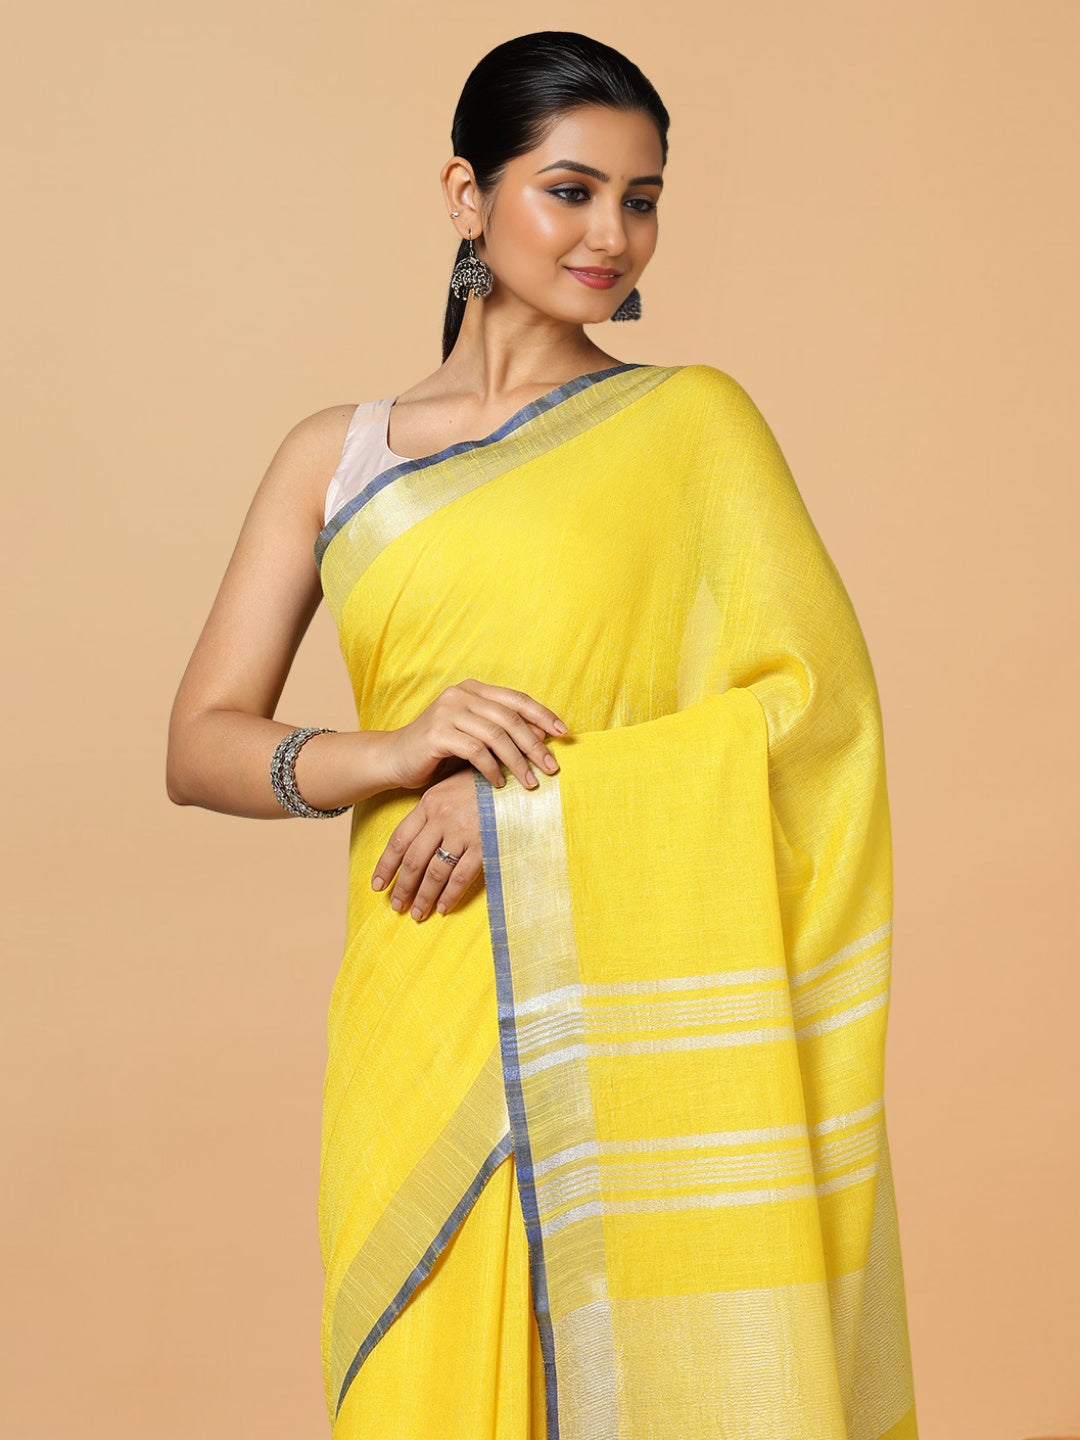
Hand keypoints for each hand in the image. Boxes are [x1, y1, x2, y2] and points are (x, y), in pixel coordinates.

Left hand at [371, 766, 483, 920]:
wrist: (516, 777)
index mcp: (429, 803)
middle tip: (396, 905)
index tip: (378, 884)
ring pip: (434, 872)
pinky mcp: (483, 844)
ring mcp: (461, 832)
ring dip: (423, 896)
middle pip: (414, 860)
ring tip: (417, 913)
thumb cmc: (484, 782)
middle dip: (403, 887)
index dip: (386, 865)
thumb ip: (434, 810)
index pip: (399, 839)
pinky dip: (449, 894)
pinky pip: (460, 876)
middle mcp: (441, 818)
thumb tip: (418, 838)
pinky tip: (442, 908)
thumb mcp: (451, 787)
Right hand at [383, 678, 566, 792]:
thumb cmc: (439, 750)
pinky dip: (491, 769)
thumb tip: (543, 737)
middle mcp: (461, 694)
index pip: (517, 699)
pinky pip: (475, 751)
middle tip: (551, 768)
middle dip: (534, 745)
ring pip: (495, 735)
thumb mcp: (475, 737)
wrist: (394, 759)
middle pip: (510, 718)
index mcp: (473, 689)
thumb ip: (503, 732)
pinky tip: (498, 783)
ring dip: (517, 761)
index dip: (543, 714)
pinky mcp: (437, 733)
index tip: (564, 733)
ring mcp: (447, 711)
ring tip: (530, 782)